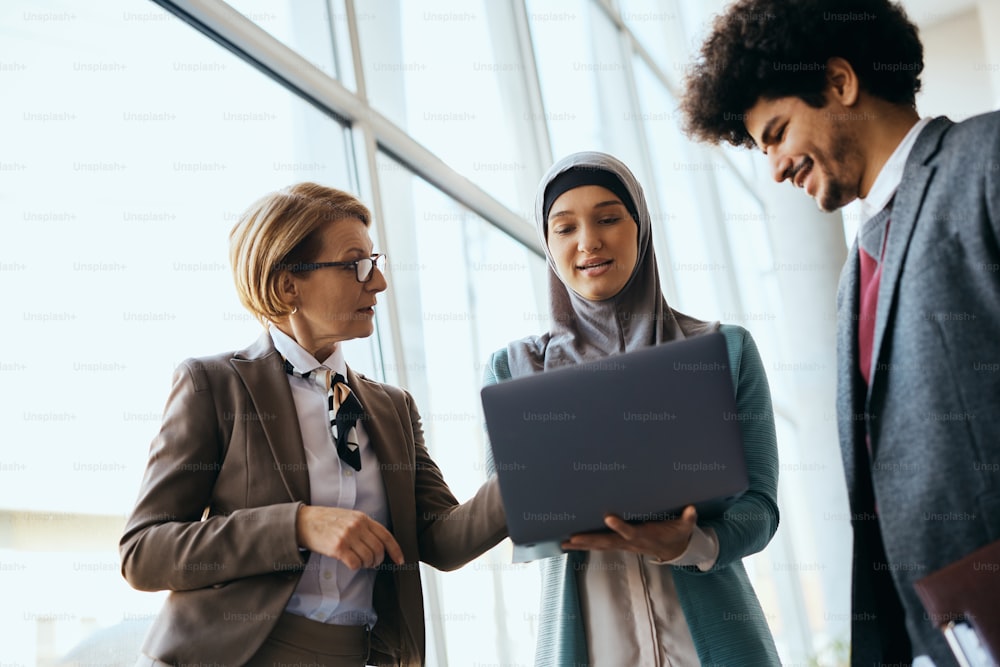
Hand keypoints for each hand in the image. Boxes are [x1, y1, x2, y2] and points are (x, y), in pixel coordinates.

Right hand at [296, 505, 404, 568]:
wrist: (303, 522)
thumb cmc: (325, 520)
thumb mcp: (348, 516)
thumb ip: (363, 526)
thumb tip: (379, 545)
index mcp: (362, 517)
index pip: (385, 535)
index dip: (395, 550)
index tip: (400, 560)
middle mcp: (357, 526)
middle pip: (378, 549)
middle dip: (378, 560)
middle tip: (372, 564)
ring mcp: (347, 536)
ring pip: (368, 558)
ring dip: (366, 564)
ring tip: (360, 562)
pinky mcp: (338, 548)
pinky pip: (355, 563)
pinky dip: (355, 567)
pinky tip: (350, 563)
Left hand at [561, 505, 697, 561]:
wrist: (674, 550)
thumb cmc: (676, 534)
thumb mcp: (685, 527)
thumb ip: (687, 519)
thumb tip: (690, 509)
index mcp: (644, 536)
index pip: (630, 532)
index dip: (620, 526)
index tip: (608, 518)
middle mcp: (631, 542)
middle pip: (607, 542)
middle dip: (589, 540)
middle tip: (571, 538)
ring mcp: (624, 545)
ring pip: (600, 546)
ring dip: (582, 545)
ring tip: (564, 543)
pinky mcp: (620, 544)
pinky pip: (600, 545)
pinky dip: (586, 545)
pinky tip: (572, 543)